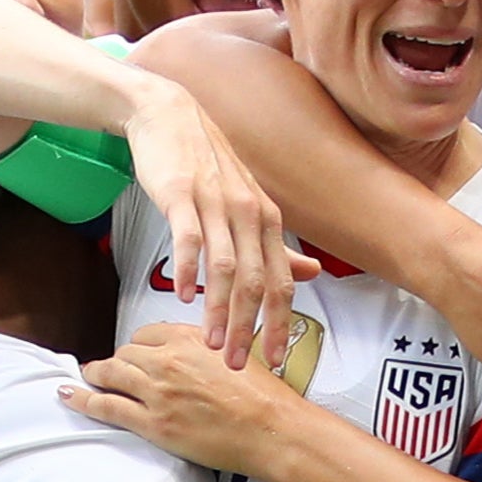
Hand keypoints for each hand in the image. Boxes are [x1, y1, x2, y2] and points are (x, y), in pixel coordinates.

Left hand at [62, 321, 300, 472]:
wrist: (272, 429)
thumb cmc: (265, 396)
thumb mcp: (237, 351)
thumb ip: (208, 345)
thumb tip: (191, 349)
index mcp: (191, 337)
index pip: (147, 334)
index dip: (139, 346)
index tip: (138, 355)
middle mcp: (169, 360)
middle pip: (126, 353)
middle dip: (119, 362)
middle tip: (114, 371)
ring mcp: (158, 392)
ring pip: (111, 374)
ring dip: (96, 375)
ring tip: (87, 377)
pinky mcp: (153, 423)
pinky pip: (107, 407)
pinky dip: (83, 400)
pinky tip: (68, 395)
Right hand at [118, 78, 311, 372]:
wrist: (169, 115)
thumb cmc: (206, 166)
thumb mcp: (248, 204)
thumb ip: (277, 244)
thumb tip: (313, 274)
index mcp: (267, 221)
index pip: (281, 282)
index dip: (280, 323)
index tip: (274, 360)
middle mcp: (249, 213)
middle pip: (257, 281)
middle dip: (250, 328)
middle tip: (238, 365)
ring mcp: (216, 203)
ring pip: (226, 267)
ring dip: (219, 310)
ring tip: (211, 344)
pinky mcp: (182, 193)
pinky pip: (188, 237)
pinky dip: (188, 269)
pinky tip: (182, 297)